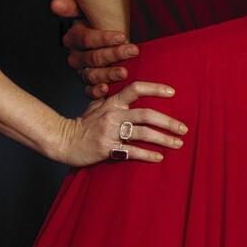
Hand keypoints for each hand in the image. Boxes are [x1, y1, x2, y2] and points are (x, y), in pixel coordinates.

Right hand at [51, 0, 139, 98]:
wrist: (113, 40)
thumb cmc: (103, 24)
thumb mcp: (90, 12)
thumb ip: (73, 6)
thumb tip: (55, 4)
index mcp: (74, 38)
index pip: (86, 39)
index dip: (104, 38)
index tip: (122, 36)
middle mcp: (76, 57)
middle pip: (92, 57)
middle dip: (113, 54)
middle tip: (132, 50)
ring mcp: (82, 72)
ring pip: (92, 75)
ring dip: (108, 74)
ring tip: (124, 72)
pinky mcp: (89, 85)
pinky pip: (89, 91)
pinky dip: (97, 91)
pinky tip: (106, 90)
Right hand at [55, 81, 186, 166]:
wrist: (62, 141)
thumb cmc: (82, 123)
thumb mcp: (96, 105)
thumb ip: (113, 99)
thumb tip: (129, 92)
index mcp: (113, 102)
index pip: (136, 89)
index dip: (155, 88)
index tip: (173, 92)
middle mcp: (113, 115)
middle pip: (146, 114)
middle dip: (168, 121)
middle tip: (184, 129)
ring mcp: (110, 132)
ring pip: (142, 133)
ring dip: (163, 139)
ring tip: (177, 144)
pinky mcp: (106, 148)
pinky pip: (130, 151)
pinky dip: (146, 154)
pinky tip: (158, 157)